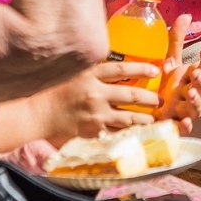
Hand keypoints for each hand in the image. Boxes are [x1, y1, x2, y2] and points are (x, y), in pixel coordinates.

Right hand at [43, 62, 158, 140]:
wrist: (40, 114)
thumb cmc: (57, 90)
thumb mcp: (76, 72)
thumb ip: (96, 70)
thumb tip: (118, 67)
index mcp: (91, 75)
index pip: (122, 69)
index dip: (141, 69)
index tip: (156, 70)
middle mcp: (96, 93)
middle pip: (131, 94)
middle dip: (150, 98)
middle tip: (160, 100)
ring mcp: (96, 114)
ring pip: (128, 117)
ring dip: (144, 118)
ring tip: (153, 119)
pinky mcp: (94, 131)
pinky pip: (117, 132)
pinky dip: (130, 133)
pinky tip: (139, 134)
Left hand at [154, 14, 200, 133]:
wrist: (144, 107)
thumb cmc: (162, 81)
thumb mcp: (168, 59)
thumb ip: (176, 39)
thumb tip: (186, 14)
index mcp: (191, 78)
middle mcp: (190, 94)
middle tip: (195, 74)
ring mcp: (183, 111)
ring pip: (195, 108)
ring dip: (195, 102)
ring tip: (190, 94)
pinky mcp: (173, 125)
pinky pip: (183, 128)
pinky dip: (185, 127)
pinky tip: (184, 122)